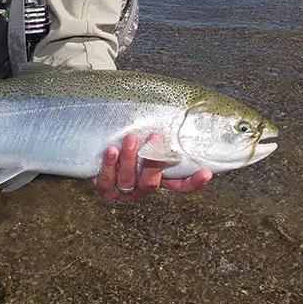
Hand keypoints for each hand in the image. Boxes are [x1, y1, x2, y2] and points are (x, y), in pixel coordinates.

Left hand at [93, 133, 212, 202]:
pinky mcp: (104, 189)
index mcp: (156, 179)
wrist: (96, 149)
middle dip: (153, 161)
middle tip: (155, 137)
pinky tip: (111, 151)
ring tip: (131, 139)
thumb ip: (158, 135)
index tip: (206, 172)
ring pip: (129, 180)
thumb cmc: (125, 140)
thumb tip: (178, 112)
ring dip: (130, 158)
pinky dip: (110, 166)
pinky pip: (106, 181)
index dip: (193, 182)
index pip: (179, 185)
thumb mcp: (143, 138)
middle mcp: (141, 188)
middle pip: (151, 183)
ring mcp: (122, 191)